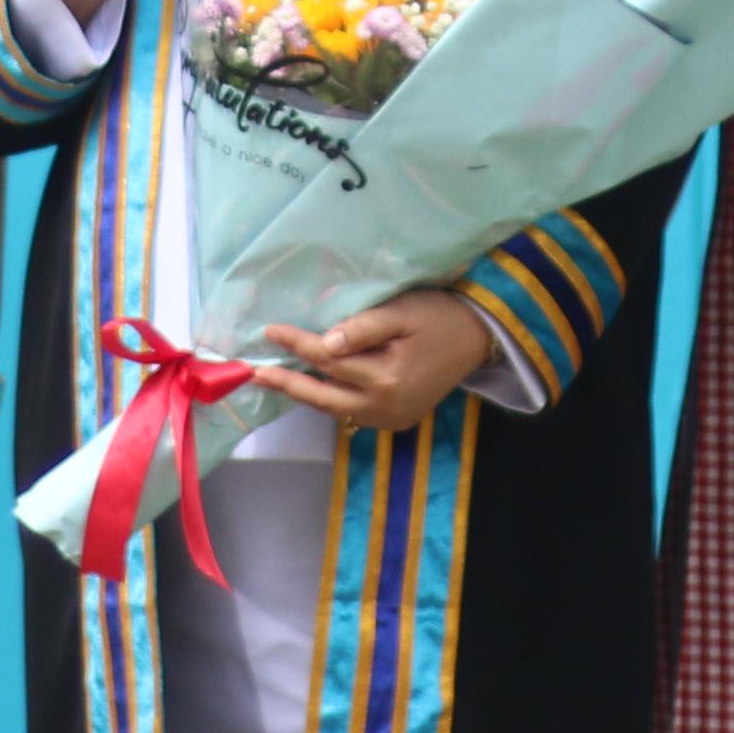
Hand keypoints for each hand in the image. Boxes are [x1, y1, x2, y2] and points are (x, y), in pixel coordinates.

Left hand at [258, 287, 492, 437]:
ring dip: (305, 395)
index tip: (270, 331)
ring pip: (336, 409)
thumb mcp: (403, 312)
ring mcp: (391, 418)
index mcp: (387, 377)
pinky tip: (311, 388)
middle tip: (255, 373)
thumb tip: (325, 344)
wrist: (478, 339)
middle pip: (324, 396)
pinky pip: (353, 412)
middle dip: (288, 383)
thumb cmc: (440, 317)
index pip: (329, 359)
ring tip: (274, 381)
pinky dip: (330, 400)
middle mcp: (386, 406)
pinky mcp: (396, 420)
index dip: (297, 344)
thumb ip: (364, 328)